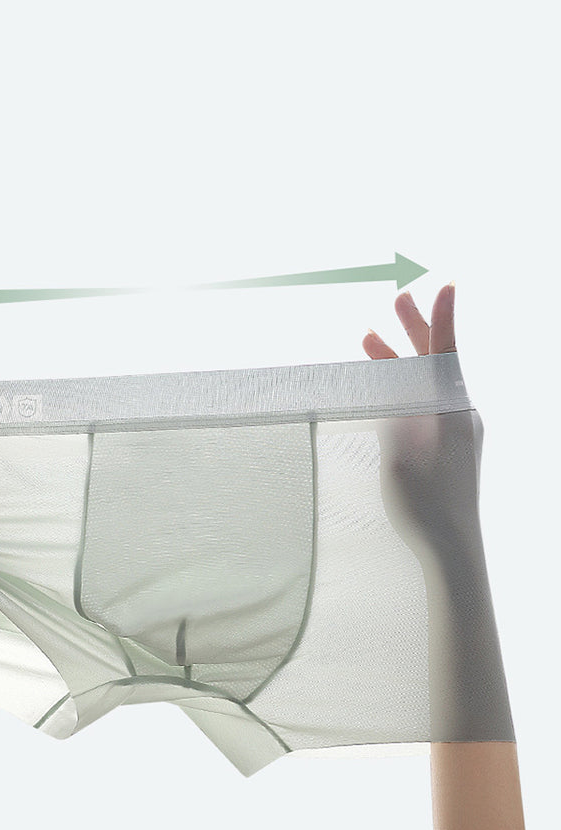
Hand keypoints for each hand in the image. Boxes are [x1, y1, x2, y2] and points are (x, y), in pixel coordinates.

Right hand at [362, 283, 473, 540]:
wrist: (452, 544)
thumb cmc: (425, 503)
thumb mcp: (401, 453)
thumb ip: (396, 415)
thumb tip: (393, 387)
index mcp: (451, 410)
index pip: (446, 354)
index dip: (442, 318)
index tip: (447, 285)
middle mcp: (458, 413)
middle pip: (435, 360)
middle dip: (414, 329)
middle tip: (398, 300)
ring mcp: (456, 429)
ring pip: (426, 382)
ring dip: (400, 361)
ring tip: (372, 340)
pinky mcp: (450, 444)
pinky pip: (427, 404)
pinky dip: (405, 388)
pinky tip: (386, 388)